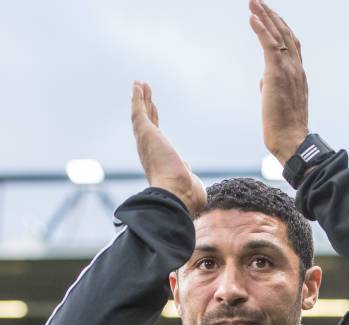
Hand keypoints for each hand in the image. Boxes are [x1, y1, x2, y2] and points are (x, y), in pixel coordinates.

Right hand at [131, 81, 206, 214]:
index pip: (156, 140)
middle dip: (147, 108)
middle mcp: (150, 152)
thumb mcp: (190, 184)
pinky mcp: (146, 134)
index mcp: (160, 163)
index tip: (154, 112)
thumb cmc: (186, 196)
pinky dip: (137, 99)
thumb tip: (193, 180)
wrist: (176, 194)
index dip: (155, 125)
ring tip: (141, 85)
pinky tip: (137, 86)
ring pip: (142, 117)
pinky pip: (139, 113)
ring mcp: (147, 143)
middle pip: (147, 125)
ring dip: (141, 100)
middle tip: (145, 94)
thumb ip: (189, 178)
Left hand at [249, 0, 307, 165]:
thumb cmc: (284, 128)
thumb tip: (264, 80)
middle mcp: (296, 69)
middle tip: (259, 1)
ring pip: (277, 36)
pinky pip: (269, 46)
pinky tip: (252, 18)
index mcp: (298, 75)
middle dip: (271, 16)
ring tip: (253, 2)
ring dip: (265, 16)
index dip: (281, 28)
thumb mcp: (278, 103)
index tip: (270, 16)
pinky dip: (261, 30)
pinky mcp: (277, 75)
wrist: (292, 140)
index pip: (291, 45)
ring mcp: (289, 71)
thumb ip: (272, 87)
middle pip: (285, 34)